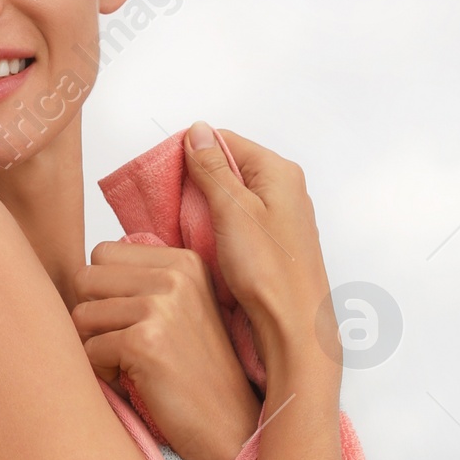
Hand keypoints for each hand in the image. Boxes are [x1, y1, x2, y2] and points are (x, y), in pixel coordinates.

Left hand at [69, 240, 261, 459]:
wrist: (230, 424)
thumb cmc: (197, 374)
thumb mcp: (182, 310)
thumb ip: (141, 281)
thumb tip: (79, 273)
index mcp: (183, 261)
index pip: (102, 252)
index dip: (102, 291)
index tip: (128, 320)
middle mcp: (174, 275)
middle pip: (85, 278)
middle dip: (91, 316)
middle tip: (120, 345)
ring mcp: (161, 307)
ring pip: (81, 315)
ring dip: (94, 346)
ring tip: (128, 365)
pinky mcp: (145, 342)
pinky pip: (89, 349)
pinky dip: (102, 373)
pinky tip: (133, 382)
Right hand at [181, 124, 335, 381]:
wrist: (294, 328)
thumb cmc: (268, 272)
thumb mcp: (232, 210)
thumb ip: (212, 168)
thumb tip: (197, 131)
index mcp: (279, 171)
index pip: (225, 140)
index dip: (191, 153)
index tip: (165, 178)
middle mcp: (285, 189)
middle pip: (229, 168)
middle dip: (197, 183)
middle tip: (172, 208)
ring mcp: (281, 218)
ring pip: (232, 198)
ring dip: (205, 210)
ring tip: (187, 230)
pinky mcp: (275, 244)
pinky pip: (239, 223)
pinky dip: (218, 229)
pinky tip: (205, 247)